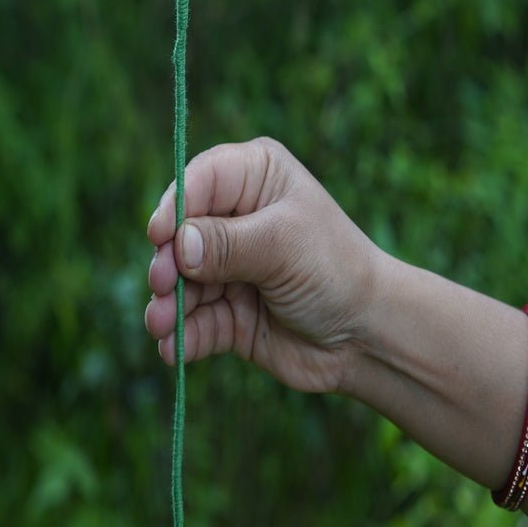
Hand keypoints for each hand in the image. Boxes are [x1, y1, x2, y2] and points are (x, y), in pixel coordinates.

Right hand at [144, 137, 380, 394]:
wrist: (367, 334)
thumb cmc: (335, 268)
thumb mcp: (284, 244)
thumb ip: (227, 243)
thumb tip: (178, 245)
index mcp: (255, 177)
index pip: (199, 179)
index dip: (175, 205)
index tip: (160, 235)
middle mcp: (235, 216)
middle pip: (179, 233)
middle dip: (166, 261)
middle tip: (162, 284)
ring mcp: (227, 266)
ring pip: (179, 281)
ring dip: (166, 303)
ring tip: (162, 324)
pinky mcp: (226, 312)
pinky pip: (191, 321)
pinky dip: (179, 336)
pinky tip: (173, 349)